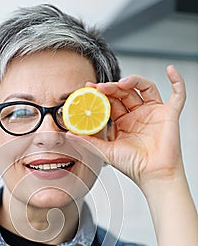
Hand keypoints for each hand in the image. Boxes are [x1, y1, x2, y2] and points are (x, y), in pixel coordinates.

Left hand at [82, 65, 185, 190]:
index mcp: (123, 122)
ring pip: (144, 87)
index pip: (111, 101)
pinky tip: (170, 70)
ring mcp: (153, 112)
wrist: (153, 175)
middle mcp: (138, 115)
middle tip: (100, 87)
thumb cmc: (133, 166)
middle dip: (112, 87)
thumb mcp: (106, 151)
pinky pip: (178, 94)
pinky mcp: (169, 114)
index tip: (88, 88)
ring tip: (121, 83)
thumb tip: (69, 134)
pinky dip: (177, 81)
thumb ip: (88, 141)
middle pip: (125, 92)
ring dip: (134, 81)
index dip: (100, 93)